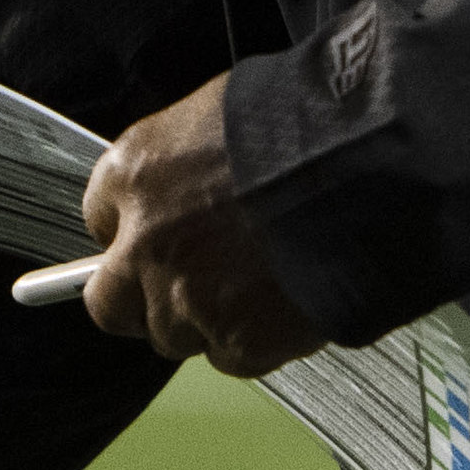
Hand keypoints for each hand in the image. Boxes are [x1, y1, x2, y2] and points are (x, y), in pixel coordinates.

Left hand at [78, 76, 327, 376]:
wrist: (371, 169)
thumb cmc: (309, 124)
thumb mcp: (222, 112)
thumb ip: (187, 158)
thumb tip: (190, 181)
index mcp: (136, 172)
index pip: (99, 219)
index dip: (135, 230)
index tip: (157, 234)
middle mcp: (146, 242)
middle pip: (112, 303)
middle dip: (142, 296)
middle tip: (186, 282)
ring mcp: (187, 300)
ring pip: (174, 335)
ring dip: (202, 320)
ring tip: (256, 287)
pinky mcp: (237, 342)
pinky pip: (230, 357)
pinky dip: (255, 341)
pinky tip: (286, 305)